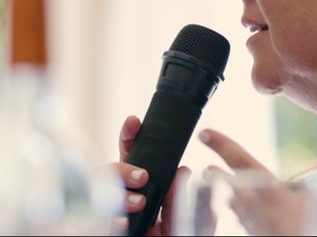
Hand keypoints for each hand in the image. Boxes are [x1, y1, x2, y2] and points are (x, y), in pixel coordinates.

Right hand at [111, 115, 190, 235]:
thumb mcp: (193, 224)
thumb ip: (191, 200)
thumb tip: (183, 170)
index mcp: (148, 190)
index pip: (136, 157)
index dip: (132, 137)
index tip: (134, 121)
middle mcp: (126, 199)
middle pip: (111, 170)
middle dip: (123, 167)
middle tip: (144, 177)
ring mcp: (111, 216)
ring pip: (99, 192)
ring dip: (117, 193)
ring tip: (139, 203)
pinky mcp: (103, 229)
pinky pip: (94, 220)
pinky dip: (106, 218)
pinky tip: (121, 222)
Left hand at [198, 129, 316, 234]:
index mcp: (280, 202)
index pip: (246, 166)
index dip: (225, 148)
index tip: (206, 134)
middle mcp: (267, 221)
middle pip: (234, 194)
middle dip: (219, 180)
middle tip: (204, 169)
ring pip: (239, 216)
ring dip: (229, 201)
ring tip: (218, 191)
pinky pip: (251, 233)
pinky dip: (244, 222)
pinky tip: (249, 223)